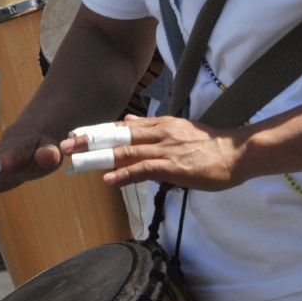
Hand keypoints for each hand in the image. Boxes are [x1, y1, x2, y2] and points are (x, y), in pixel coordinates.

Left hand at [62, 115, 250, 190]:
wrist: (237, 152)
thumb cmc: (210, 146)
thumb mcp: (177, 129)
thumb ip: (151, 128)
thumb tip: (126, 120)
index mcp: (159, 125)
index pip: (121, 126)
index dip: (96, 130)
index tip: (74, 133)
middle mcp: (159, 133)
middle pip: (117, 136)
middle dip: (89, 140)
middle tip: (64, 145)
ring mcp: (166, 149)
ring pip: (126, 152)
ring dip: (99, 157)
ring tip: (77, 162)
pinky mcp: (175, 166)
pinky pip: (145, 169)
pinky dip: (125, 174)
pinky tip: (109, 180)